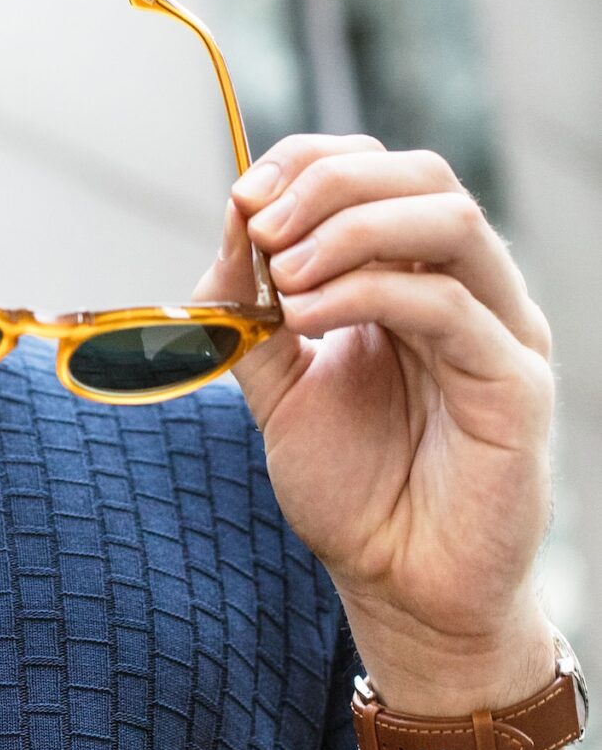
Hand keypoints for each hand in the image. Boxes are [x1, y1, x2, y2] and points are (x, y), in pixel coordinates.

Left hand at [192, 135, 556, 704]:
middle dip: (327, 184)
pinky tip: (306, 320)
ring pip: (449, 220)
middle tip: (260, 228)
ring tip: (285, 279)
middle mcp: (468, 289)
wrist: (400, 587)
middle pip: (420, 174)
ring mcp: (500, 329)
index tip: (243, 198)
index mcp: (414, 275)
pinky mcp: (515, 383)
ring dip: (350, 229)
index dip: (309, 163)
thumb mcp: (279, 383)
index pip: (379, 169)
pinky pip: (450, 305)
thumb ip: (251, 307)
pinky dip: (368, 293)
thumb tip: (233, 222)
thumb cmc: (354, 488)